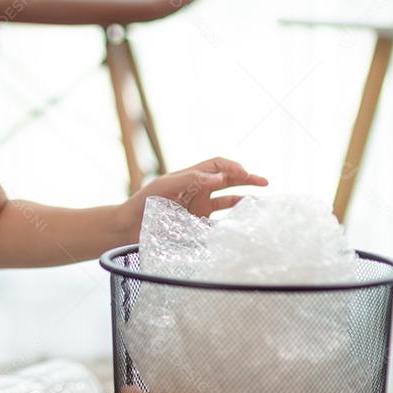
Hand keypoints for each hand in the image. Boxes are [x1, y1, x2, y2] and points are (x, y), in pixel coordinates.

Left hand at [116, 157, 268, 240]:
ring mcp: (199, 209)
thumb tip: (221, 177)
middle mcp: (198, 191)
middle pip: (228, 181)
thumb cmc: (142, 202)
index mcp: (191, 177)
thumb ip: (191, 179)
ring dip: (244, 201)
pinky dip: (232, 224)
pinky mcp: (197, 227)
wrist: (127, 227)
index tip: (243, 173)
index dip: (232, 166)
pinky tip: (242, 226)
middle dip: (247, 179)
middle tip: (265, 183)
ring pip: (229, 202)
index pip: (218, 165)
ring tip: (259, 204)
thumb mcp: (164, 186)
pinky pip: (220, 224)